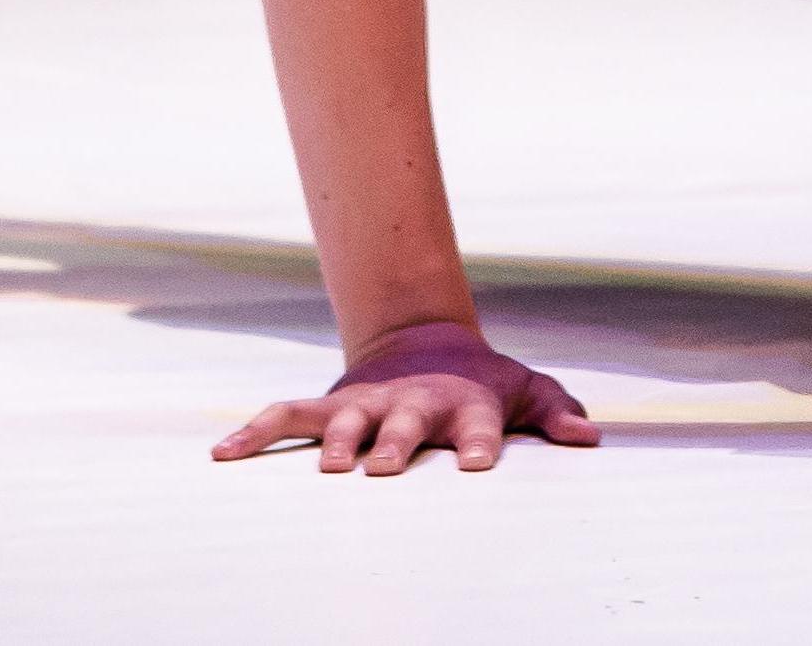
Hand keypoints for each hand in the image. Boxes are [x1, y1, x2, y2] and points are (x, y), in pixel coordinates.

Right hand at [210, 321, 600, 476]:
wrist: (422, 340)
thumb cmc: (480, 383)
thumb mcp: (524, 389)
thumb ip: (555, 410)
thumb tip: (589, 437)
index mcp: (464, 405)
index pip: (479, 424)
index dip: (481, 443)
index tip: (479, 465)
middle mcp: (411, 404)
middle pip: (404, 423)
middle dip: (394, 444)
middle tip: (385, 468)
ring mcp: (366, 405)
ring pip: (344, 421)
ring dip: (333, 442)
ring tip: (323, 470)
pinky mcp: (329, 406)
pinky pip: (285, 416)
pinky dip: (254, 432)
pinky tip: (222, 455)